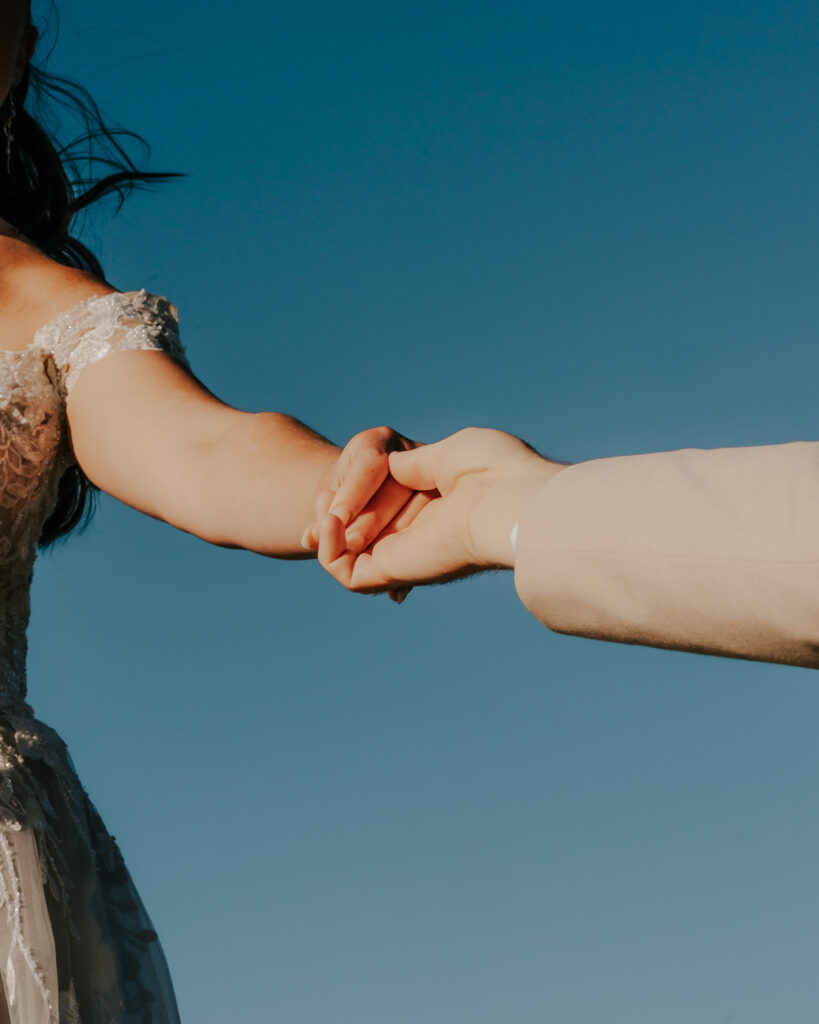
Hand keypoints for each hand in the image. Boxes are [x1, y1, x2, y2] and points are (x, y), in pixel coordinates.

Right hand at [316, 428, 567, 592]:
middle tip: (317, 511)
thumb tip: (389, 468)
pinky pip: (345, 571)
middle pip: (359, 533)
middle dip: (328, 523)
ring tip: (323, 509)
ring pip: (347, 552)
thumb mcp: (444, 454)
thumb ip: (412, 465)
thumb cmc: (493, 468)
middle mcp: (420, 537)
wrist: (510, 496)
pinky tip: (328, 519)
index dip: (353, 504)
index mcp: (438, 510)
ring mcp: (404, 556)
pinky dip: (326, 548)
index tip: (333, 501)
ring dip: (324, 529)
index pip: (385, 512)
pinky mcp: (392, 570)